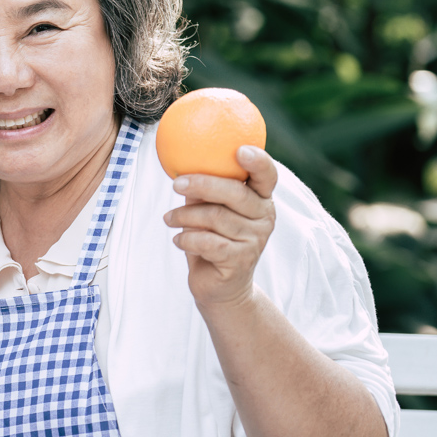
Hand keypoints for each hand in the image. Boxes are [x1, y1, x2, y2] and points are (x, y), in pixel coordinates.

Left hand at [163, 145, 276, 309]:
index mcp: (260, 198)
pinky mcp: (241, 260)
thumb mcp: (208, 208)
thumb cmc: (213, 237)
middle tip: (176, 184)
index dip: (258, 161)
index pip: (267, 175)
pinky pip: (208, 242)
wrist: (221, 286)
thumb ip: (204, 186)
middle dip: (201, 184)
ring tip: (169, 219)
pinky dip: (187, 239)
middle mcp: (265, 217)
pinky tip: (178, 240)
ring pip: (215, 217)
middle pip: (235, 193)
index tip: (240, 150)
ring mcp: (256, 240)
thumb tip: (180, 159)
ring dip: (184, 216)